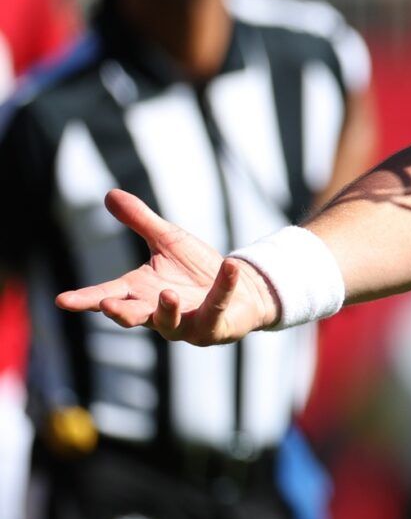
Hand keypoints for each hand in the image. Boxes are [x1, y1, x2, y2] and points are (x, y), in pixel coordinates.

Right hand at [55, 189, 279, 344]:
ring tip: (167, 294)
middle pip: (132, 316)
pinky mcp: (213, 325)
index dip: (84, 299)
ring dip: (167, 310)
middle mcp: (156, 311)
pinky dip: (225, 286)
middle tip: (106, 305)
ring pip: (169, 322)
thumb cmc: (196, 269)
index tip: (62, 300)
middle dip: (119, 312)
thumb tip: (110, 194)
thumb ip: (140, 221)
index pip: (106, 295)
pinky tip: (230, 265)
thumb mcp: (167, 240)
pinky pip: (217, 305)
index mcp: (140, 291)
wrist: (239, 290)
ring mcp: (184, 323)